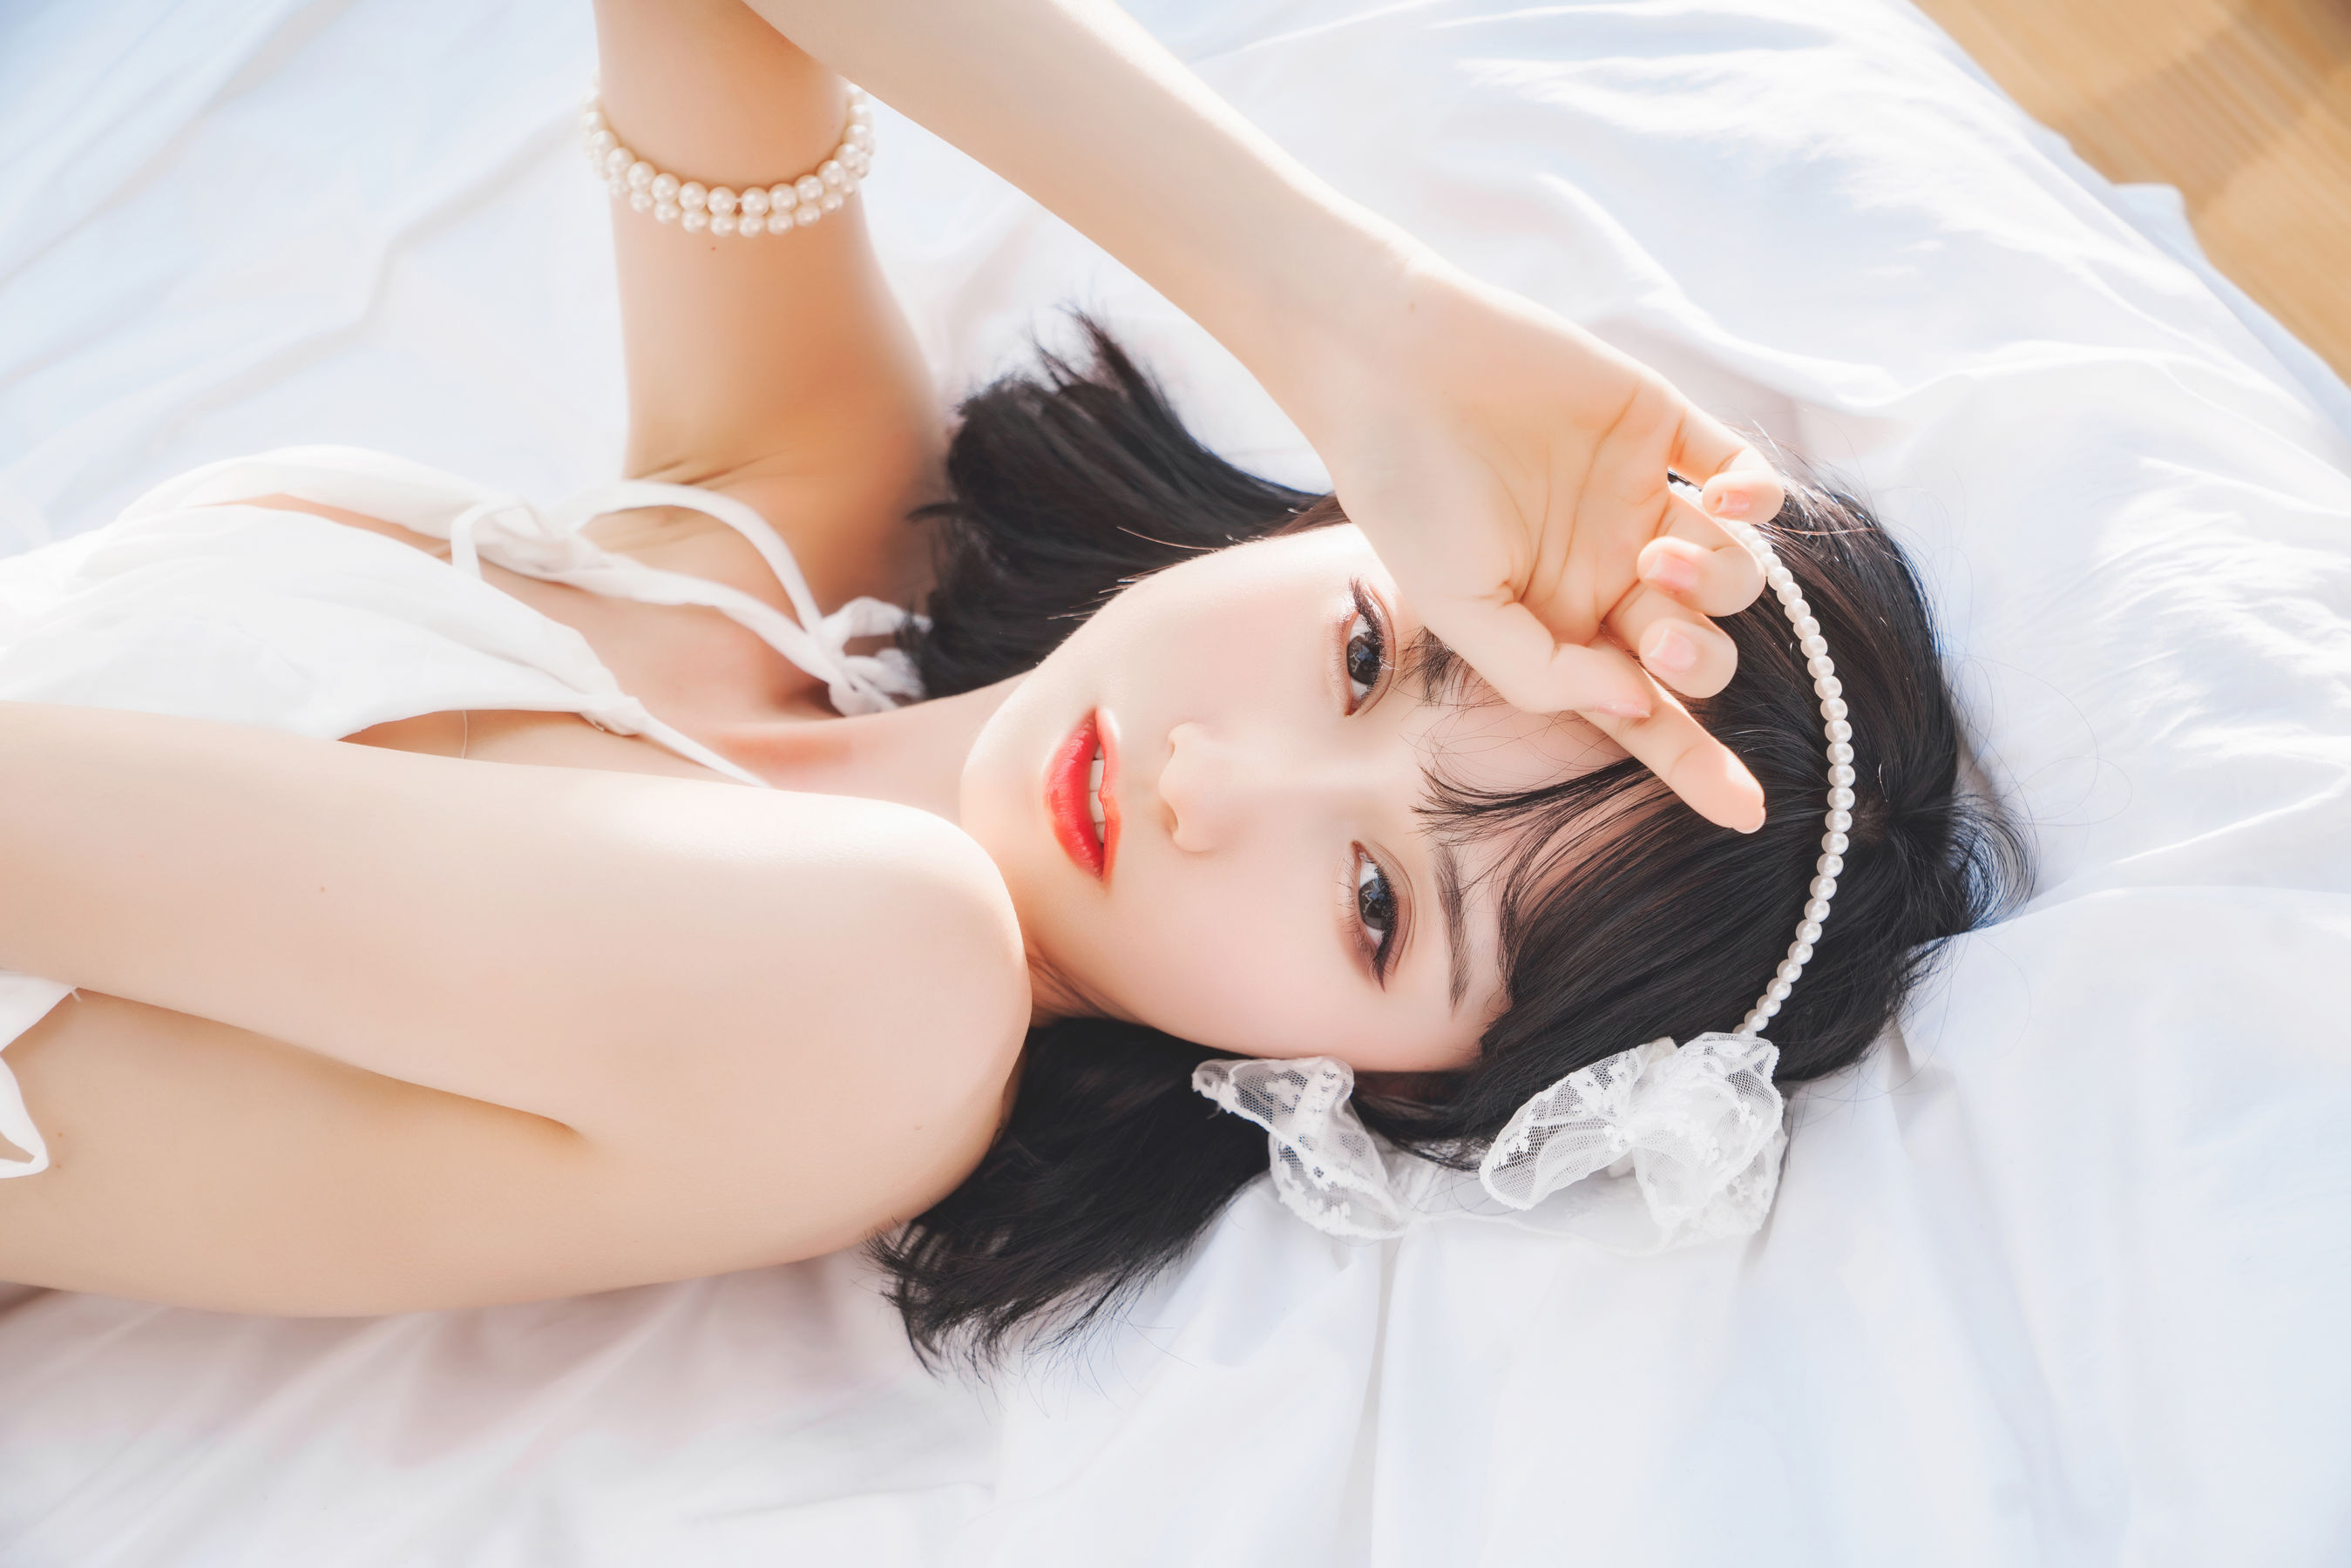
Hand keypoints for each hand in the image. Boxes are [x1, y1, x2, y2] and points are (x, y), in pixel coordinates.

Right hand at [1299, 261, 1783, 830]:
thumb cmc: (1406, 491)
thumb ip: (1543, 671)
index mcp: (1562, 624)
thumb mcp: (1459, 607)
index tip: (1747, 816)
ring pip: (1734, 572)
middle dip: (1697, 658)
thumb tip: (1638, 704)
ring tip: (1659, 551)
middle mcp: (1610, 570)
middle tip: (1654, 632)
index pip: (1643, 711)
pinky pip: (1750, 477)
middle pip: (1700, 648)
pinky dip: (1760, 502)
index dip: (1696, 764)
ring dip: (1718, 580)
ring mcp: (1643, 499)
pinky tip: (1730, 504)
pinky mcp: (1665, 427)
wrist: (1393, 366)